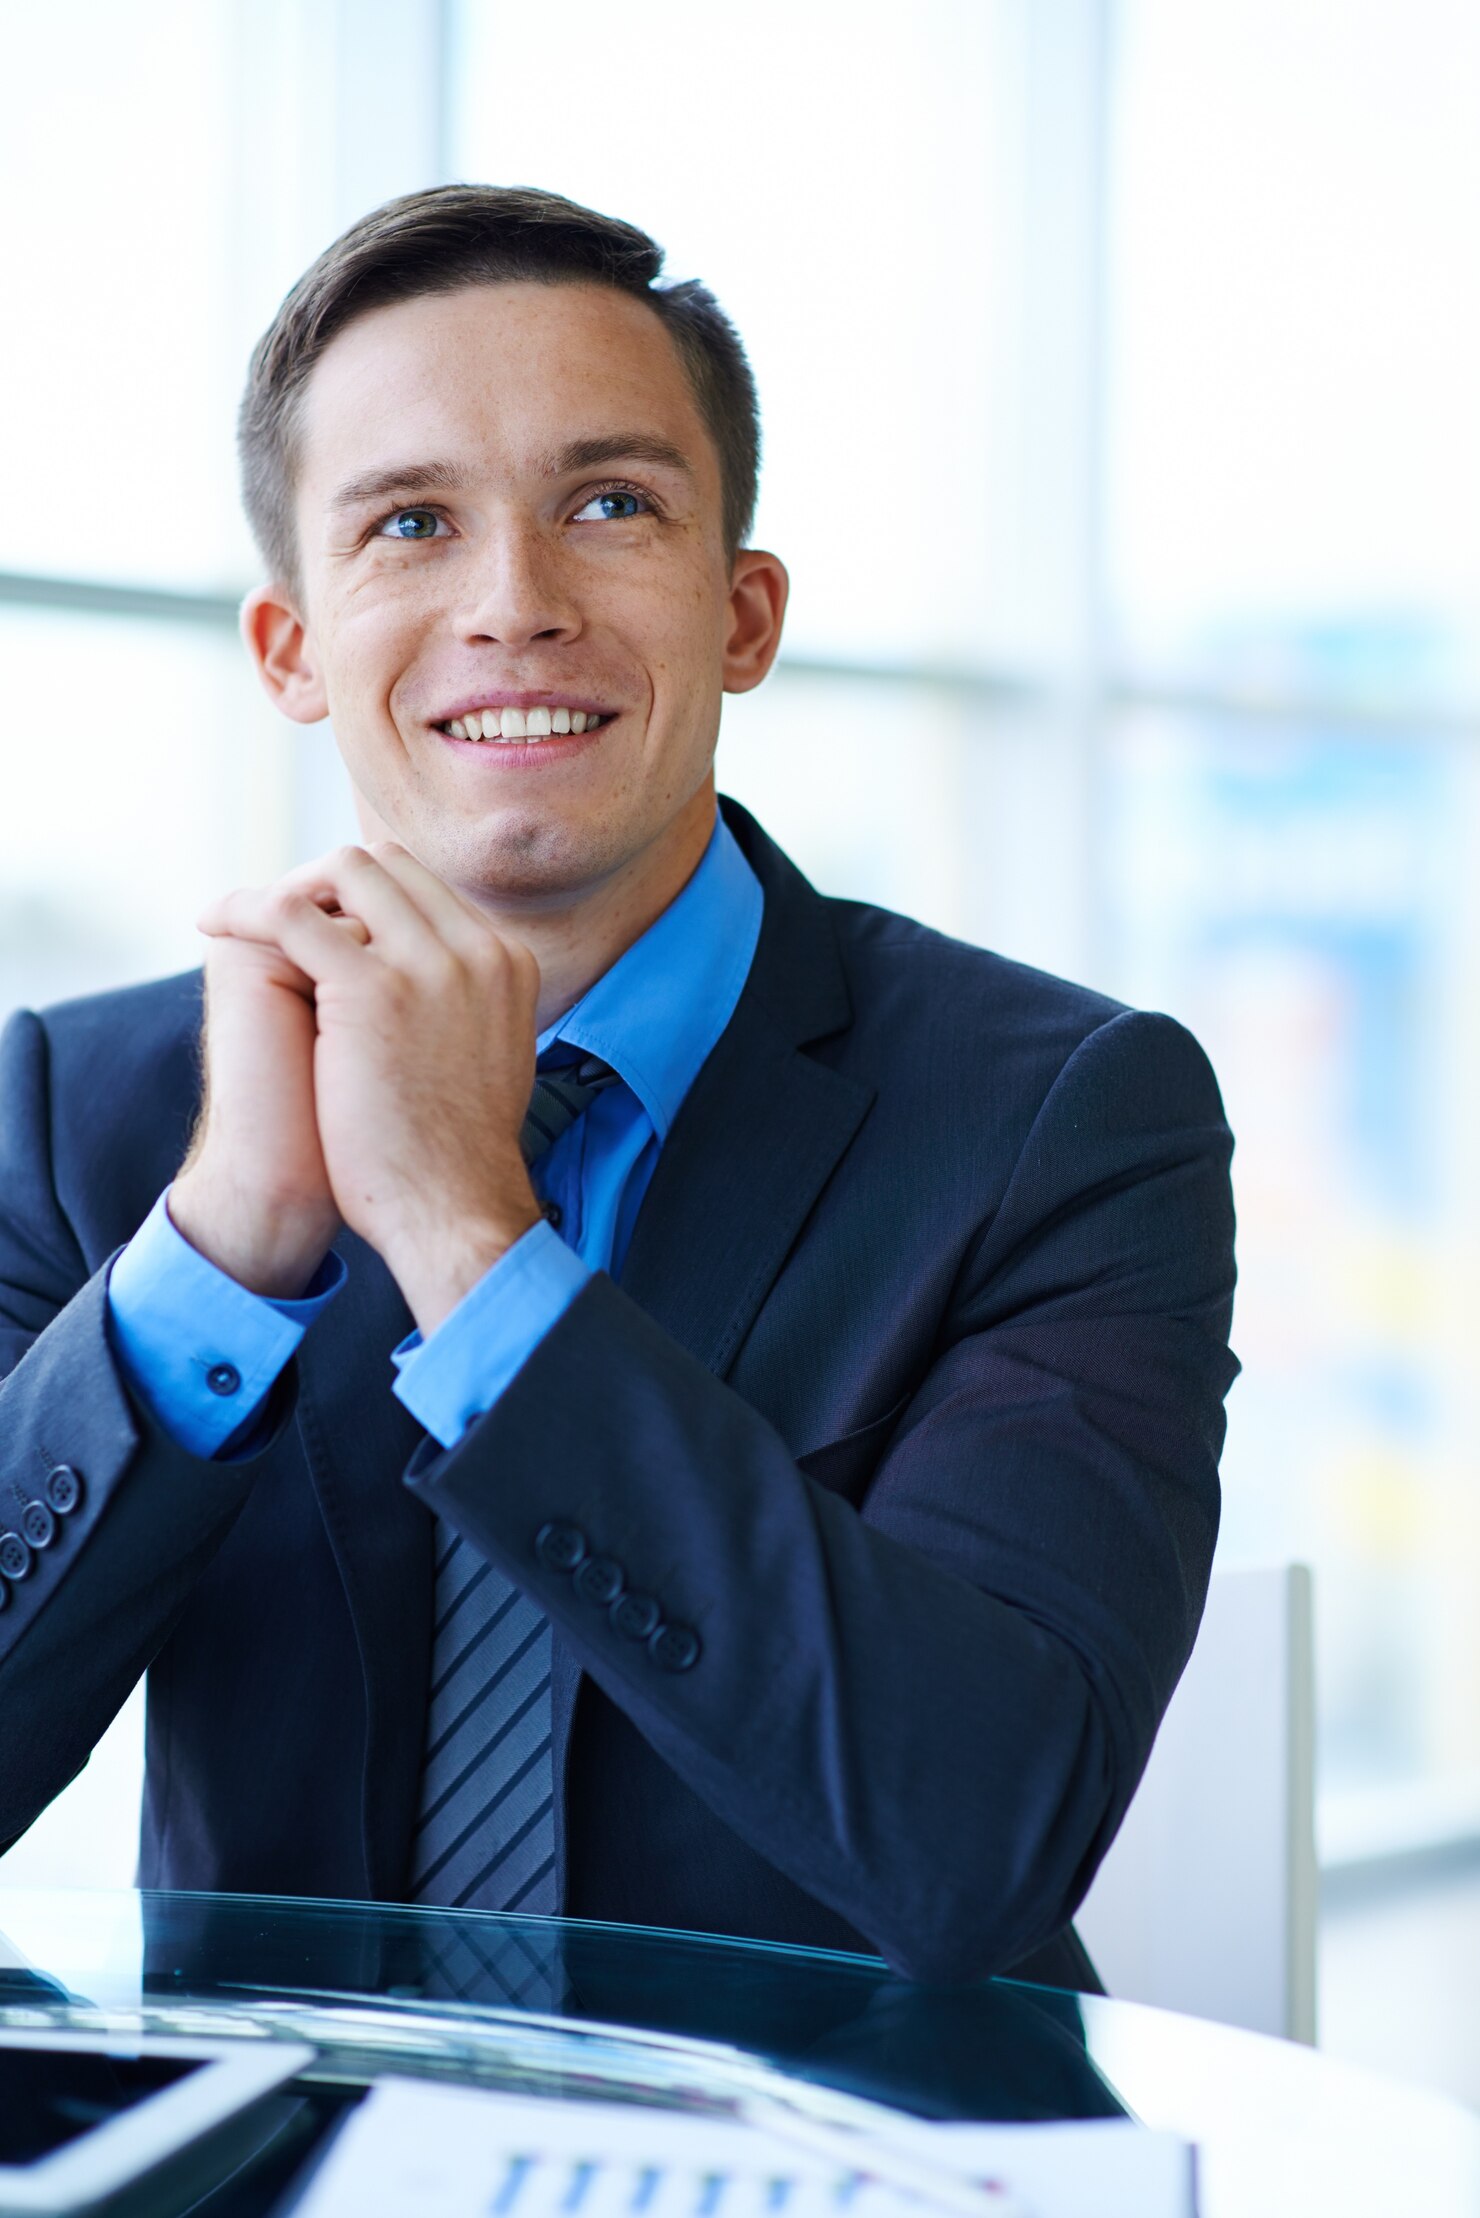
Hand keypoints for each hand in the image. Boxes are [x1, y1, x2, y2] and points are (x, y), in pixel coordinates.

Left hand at [199, 843, 543, 1333]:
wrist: (453, 1209)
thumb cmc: (456, 1157)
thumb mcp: (490, 1059)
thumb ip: (469, 1011)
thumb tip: (439, 999)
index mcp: (507, 964)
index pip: (425, 889)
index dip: (363, 899)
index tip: (316, 925)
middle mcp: (476, 951)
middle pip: (388, 866)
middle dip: (323, 881)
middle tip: (274, 918)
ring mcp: (429, 964)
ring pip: (346, 871)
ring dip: (287, 887)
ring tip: (240, 919)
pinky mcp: (374, 987)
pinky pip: (292, 914)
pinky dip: (244, 908)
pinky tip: (213, 926)